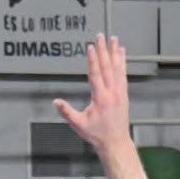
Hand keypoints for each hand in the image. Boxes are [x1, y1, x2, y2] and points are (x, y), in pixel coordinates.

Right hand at [55, 34, 132, 153]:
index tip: (91, 47)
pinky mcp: (124, 94)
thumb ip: (67, 112)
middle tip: (101, 36)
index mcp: (100, 98)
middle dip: (103, 50)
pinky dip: (122, 63)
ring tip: (114, 40)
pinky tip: (122, 54)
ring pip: (117, 68)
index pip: (96, 74)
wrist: (116, 142)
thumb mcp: (78, 125)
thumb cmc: (97, 134)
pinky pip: (123, 74)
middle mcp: (112, 93)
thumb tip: (55, 102)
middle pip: (107, 67)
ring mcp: (120, 92)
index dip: (93, 60)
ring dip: (115, 53)